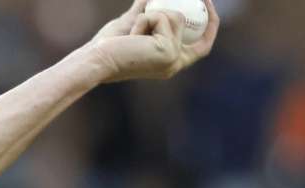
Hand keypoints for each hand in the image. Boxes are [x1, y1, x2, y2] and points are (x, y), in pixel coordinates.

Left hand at [84, 0, 218, 82]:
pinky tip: (132, 35)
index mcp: (169, 63)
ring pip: (175, 16)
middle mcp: (175, 64)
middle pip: (194, 28)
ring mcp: (174, 58)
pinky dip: (145, 19)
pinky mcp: (168, 50)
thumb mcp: (130, 24)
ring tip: (133, 31)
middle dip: (203, 8)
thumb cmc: (107, 47)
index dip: (209, 25)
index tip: (205, 4)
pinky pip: (162, 18)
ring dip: (152, 14)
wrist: (95, 60)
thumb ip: (143, 11)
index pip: (200, 44)